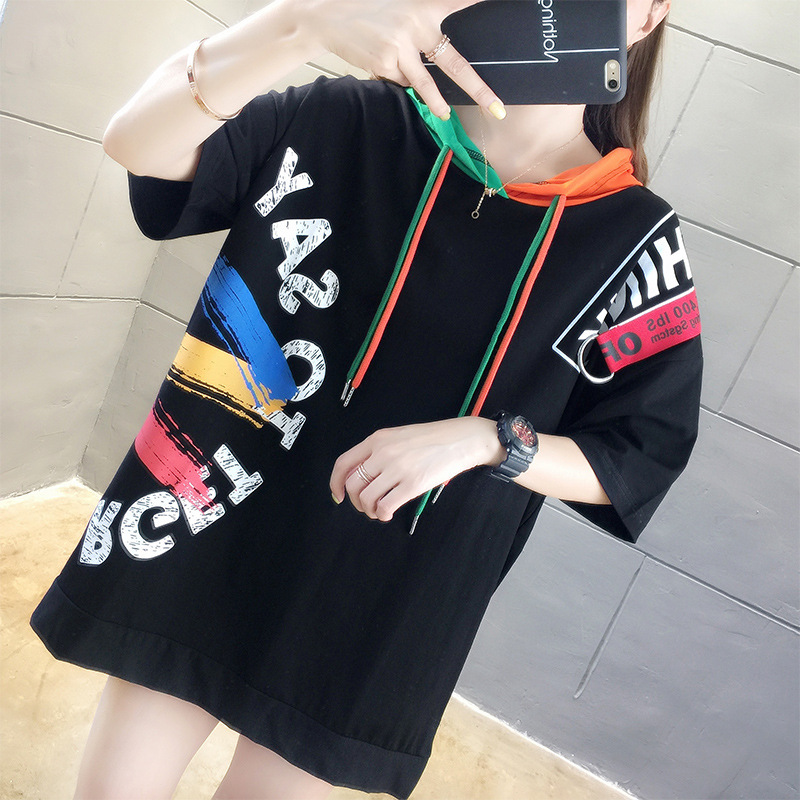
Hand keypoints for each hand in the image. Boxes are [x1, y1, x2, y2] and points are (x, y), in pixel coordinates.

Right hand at [302, 0, 504, 118]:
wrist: (329, 16)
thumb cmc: (371, 9)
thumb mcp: (401, 5)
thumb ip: (423, 20)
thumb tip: (440, 55)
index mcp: (425, 5)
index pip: (461, 3)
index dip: (482, 1)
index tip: (499, 5)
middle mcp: (417, 24)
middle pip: (454, 63)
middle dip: (478, 88)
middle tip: (496, 108)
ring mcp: (401, 46)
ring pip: (425, 82)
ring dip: (436, 102)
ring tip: (444, 115)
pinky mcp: (385, 61)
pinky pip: (400, 81)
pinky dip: (396, 79)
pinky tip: (383, 64)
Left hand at [329, 417, 503, 520]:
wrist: (461, 440)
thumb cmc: (432, 439)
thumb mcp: (398, 436)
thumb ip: (378, 451)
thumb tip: (362, 476)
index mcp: (377, 439)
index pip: (343, 463)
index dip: (335, 483)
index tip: (338, 495)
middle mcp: (383, 453)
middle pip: (353, 484)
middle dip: (355, 501)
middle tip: (366, 506)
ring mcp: (397, 468)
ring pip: (366, 498)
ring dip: (368, 510)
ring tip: (379, 510)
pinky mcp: (412, 484)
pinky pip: (385, 506)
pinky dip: (382, 514)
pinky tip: (388, 513)